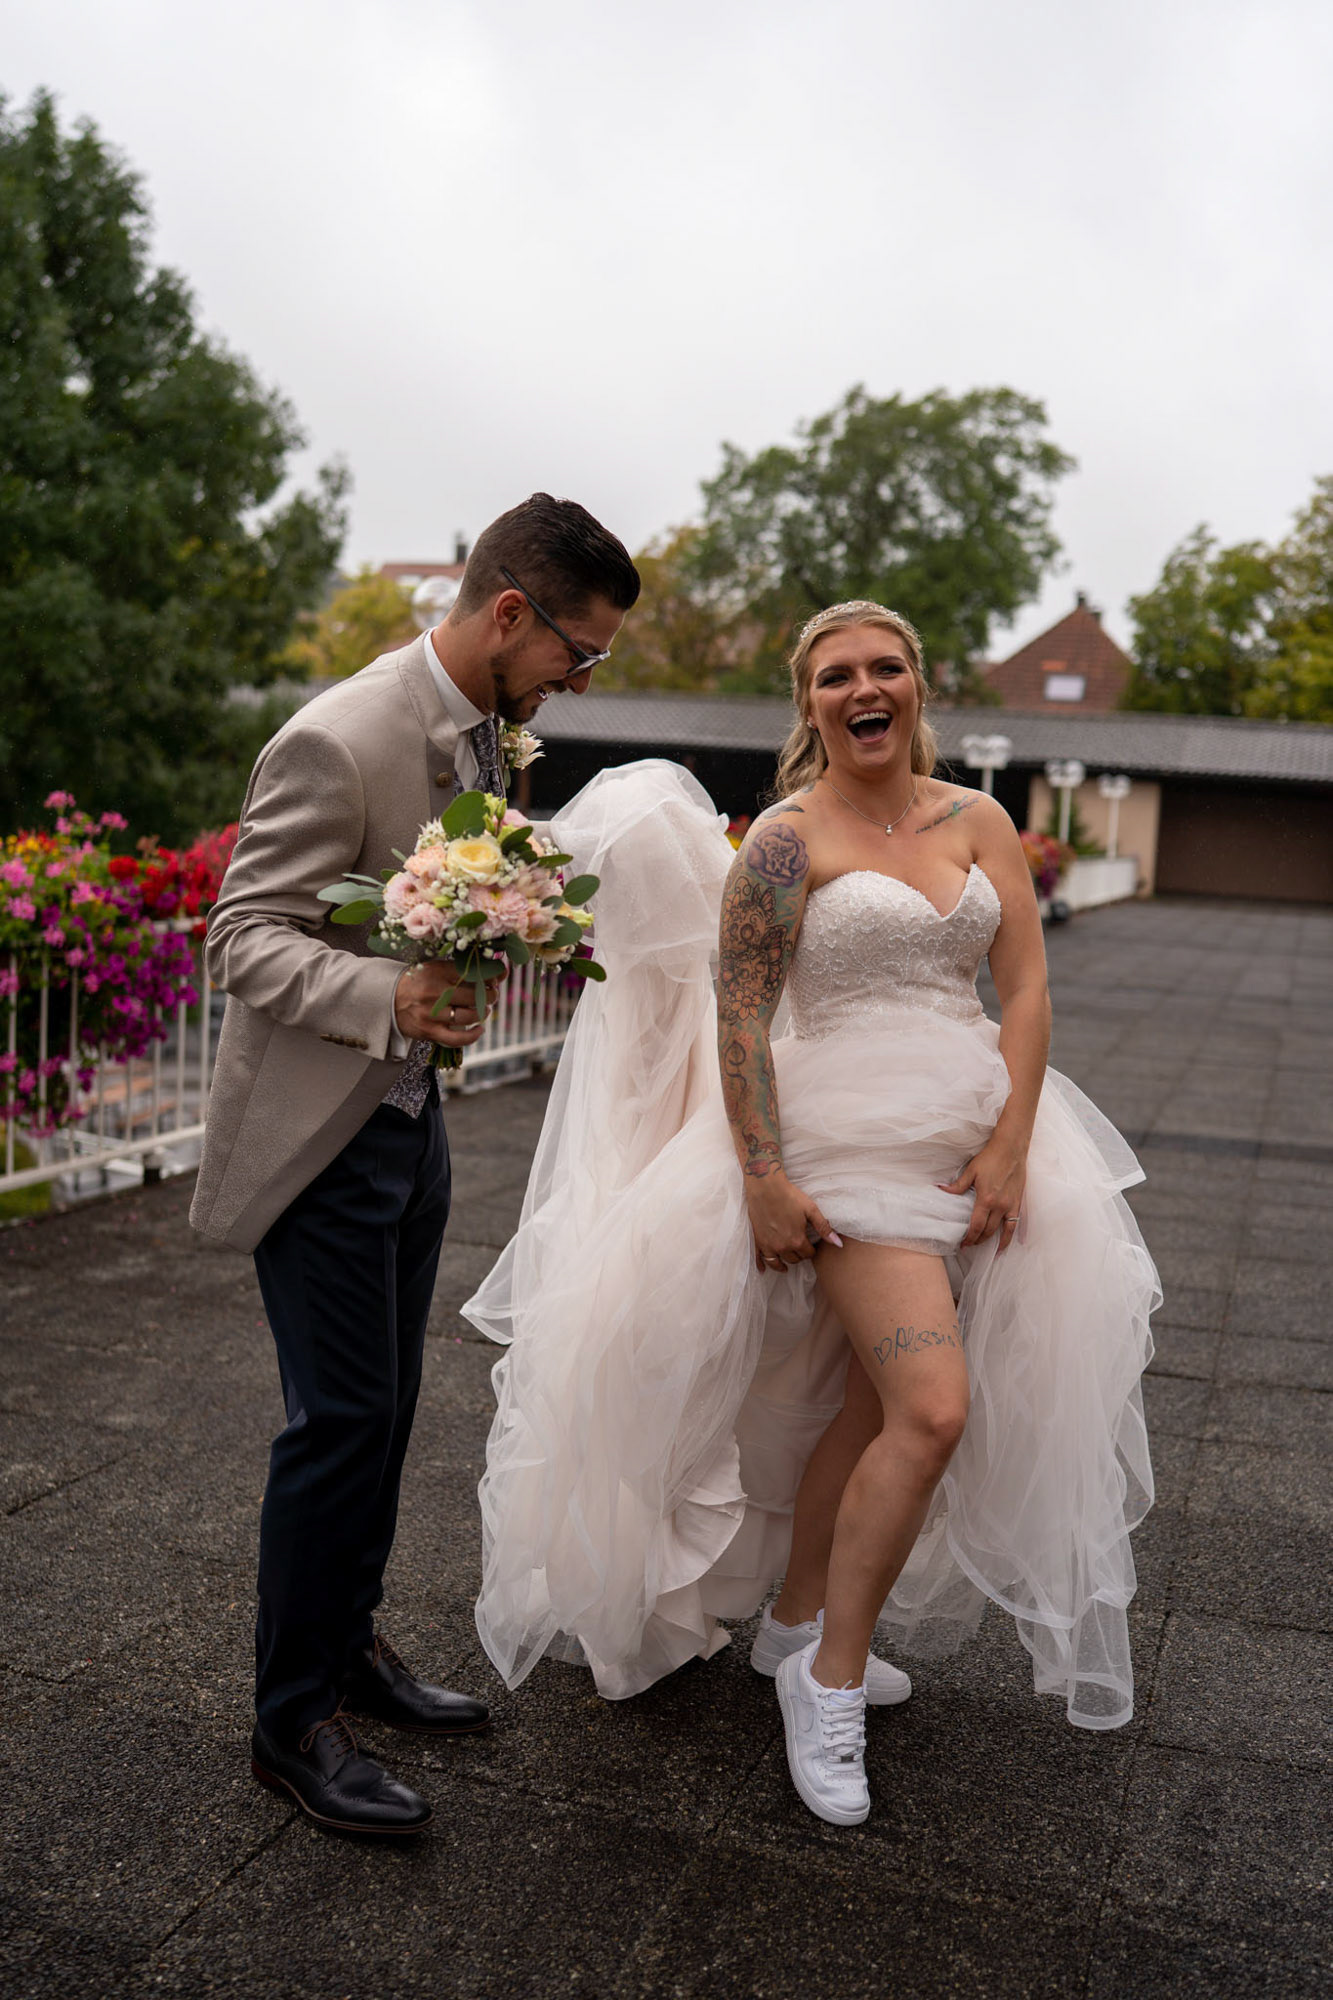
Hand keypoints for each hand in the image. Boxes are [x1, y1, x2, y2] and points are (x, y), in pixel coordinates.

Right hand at [393, 964, 500, 1049]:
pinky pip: (457, 1039)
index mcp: (437, 972)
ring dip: (483, 1013)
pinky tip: (480, 1029)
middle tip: (492, 994)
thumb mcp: (437, 968)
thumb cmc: (418, 982)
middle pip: (475, 996)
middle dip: (491, 995)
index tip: (497, 977)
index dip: (491, 976)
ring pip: (468, 1016)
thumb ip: (464, 968)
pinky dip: (473, 1036)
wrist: (389, 999)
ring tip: (484, 1009)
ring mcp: (432, 1013)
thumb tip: (500, 971)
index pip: (473, 973)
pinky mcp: (429, 1031)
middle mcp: (435, 992)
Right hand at [744, 1168, 842, 1273]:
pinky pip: (759, 1259)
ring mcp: (768, 1245)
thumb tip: (838, 1244)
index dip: (812, 1250)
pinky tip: (763, 1270)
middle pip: (794, 1259)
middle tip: (801, 1249)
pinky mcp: (757, 1240)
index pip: (808, 1254)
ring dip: (784, 1264)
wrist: (766, 1187)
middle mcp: (782, 1247)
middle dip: (799, 1255)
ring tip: (787, 1265)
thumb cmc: (789, 1196)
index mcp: (797, 1240)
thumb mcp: (811, 1210)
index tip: (812, 1246)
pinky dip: (762, 1266)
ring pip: (778, 1263)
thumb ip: (824, 1228)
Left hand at [940, 1135, 1026, 1251]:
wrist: (1011, 1149)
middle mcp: (1000, 1206)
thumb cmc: (990, 1158)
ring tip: (984, 1248)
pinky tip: (1004, 1244)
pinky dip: (1009, 1237)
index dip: (969, 1238)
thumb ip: (957, 1185)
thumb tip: (941, 1190)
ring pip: (1002, 1231)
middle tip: (969, 1245)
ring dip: (992, 1242)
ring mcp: (1010, 1205)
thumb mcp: (971, 1171)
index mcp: (986, 1199)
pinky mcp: (1018, 1203)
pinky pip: (1014, 1225)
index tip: (963, 1244)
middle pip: (988, 1231)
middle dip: (977, 1241)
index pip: (976, 1226)